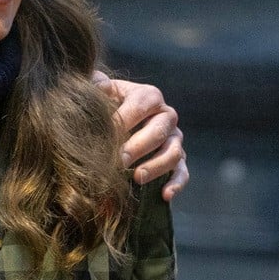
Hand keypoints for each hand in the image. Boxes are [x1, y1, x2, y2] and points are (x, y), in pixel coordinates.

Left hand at [94, 71, 187, 200]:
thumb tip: (95, 84)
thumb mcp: (99, 90)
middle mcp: (166, 115)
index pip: (140, 106)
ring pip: (173, 152)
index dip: (123, 120)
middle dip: (138, 146)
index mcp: (148, 96)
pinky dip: (176, 183)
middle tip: (119, 160)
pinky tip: (165, 195)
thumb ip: (96, 85)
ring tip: (136, 177)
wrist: (113, 116)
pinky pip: (183, 171)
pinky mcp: (177, 159)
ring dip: (156, 166)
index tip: (106, 135)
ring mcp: (174, 138)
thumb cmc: (104, 102)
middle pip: (159, 131)